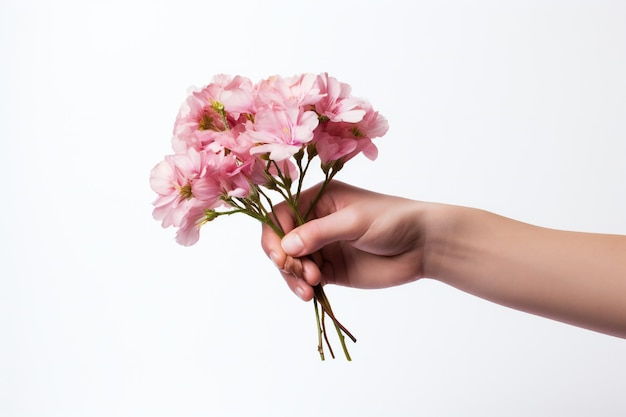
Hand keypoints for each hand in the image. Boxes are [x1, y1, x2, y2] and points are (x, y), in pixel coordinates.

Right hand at [261, 181, 427, 300]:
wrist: (422, 245)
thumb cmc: (392, 220)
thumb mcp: (354, 221)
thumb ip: (319, 233)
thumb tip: (285, 247)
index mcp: (318, 200)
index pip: (280, 215)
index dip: (274, 236)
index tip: (280, 256)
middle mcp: (315, 222)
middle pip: (281, 242)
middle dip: (285, 261)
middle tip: (303, 274)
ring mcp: (322, 247)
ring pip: (291, 264)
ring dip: (293, 277)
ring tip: (310, 287)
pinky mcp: (331, 270)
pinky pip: (306, 280)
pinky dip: (303, 288)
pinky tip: (310, 294)